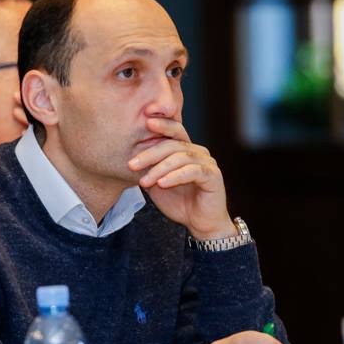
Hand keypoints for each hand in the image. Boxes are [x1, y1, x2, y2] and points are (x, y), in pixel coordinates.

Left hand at [128, 117, 233, 239]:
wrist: (200, 223)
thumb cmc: (180, 202)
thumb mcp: (157, 184)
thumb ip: (149, 170)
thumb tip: (130, 158)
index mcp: (186, 150)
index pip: (174, 131)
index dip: (161, 124)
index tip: (144, 120)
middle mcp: (198, 152)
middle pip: (173, 145)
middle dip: (150, 154)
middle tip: (132, 165)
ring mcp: (207, 162)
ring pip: (181, 157)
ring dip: (159, 169)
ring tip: (144, 181)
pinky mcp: (213, 176)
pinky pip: (193, 171)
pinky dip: (175, 176)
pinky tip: (162, 183)